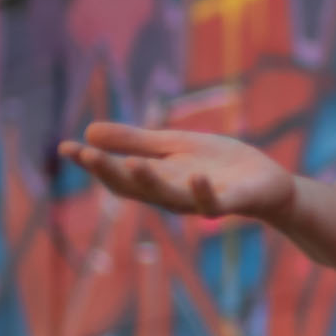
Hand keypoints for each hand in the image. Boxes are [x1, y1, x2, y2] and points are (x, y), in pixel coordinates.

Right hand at [62, 121, 296, 223]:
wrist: (268, 184)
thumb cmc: (220, 165)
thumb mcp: (174, 146)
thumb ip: (136, 141)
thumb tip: (88, 131)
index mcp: (157, 179)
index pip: (118, 173)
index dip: (93, 162)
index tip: (66, 147)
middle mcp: (173, 195)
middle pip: (135, 187)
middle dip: (109, 171)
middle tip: (85, 153)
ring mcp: (201, 201)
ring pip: (169, 197)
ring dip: (149, 182)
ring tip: (131, 163)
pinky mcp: (232, 203)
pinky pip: (215, 203)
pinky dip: (204, 192)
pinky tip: (195, 176)